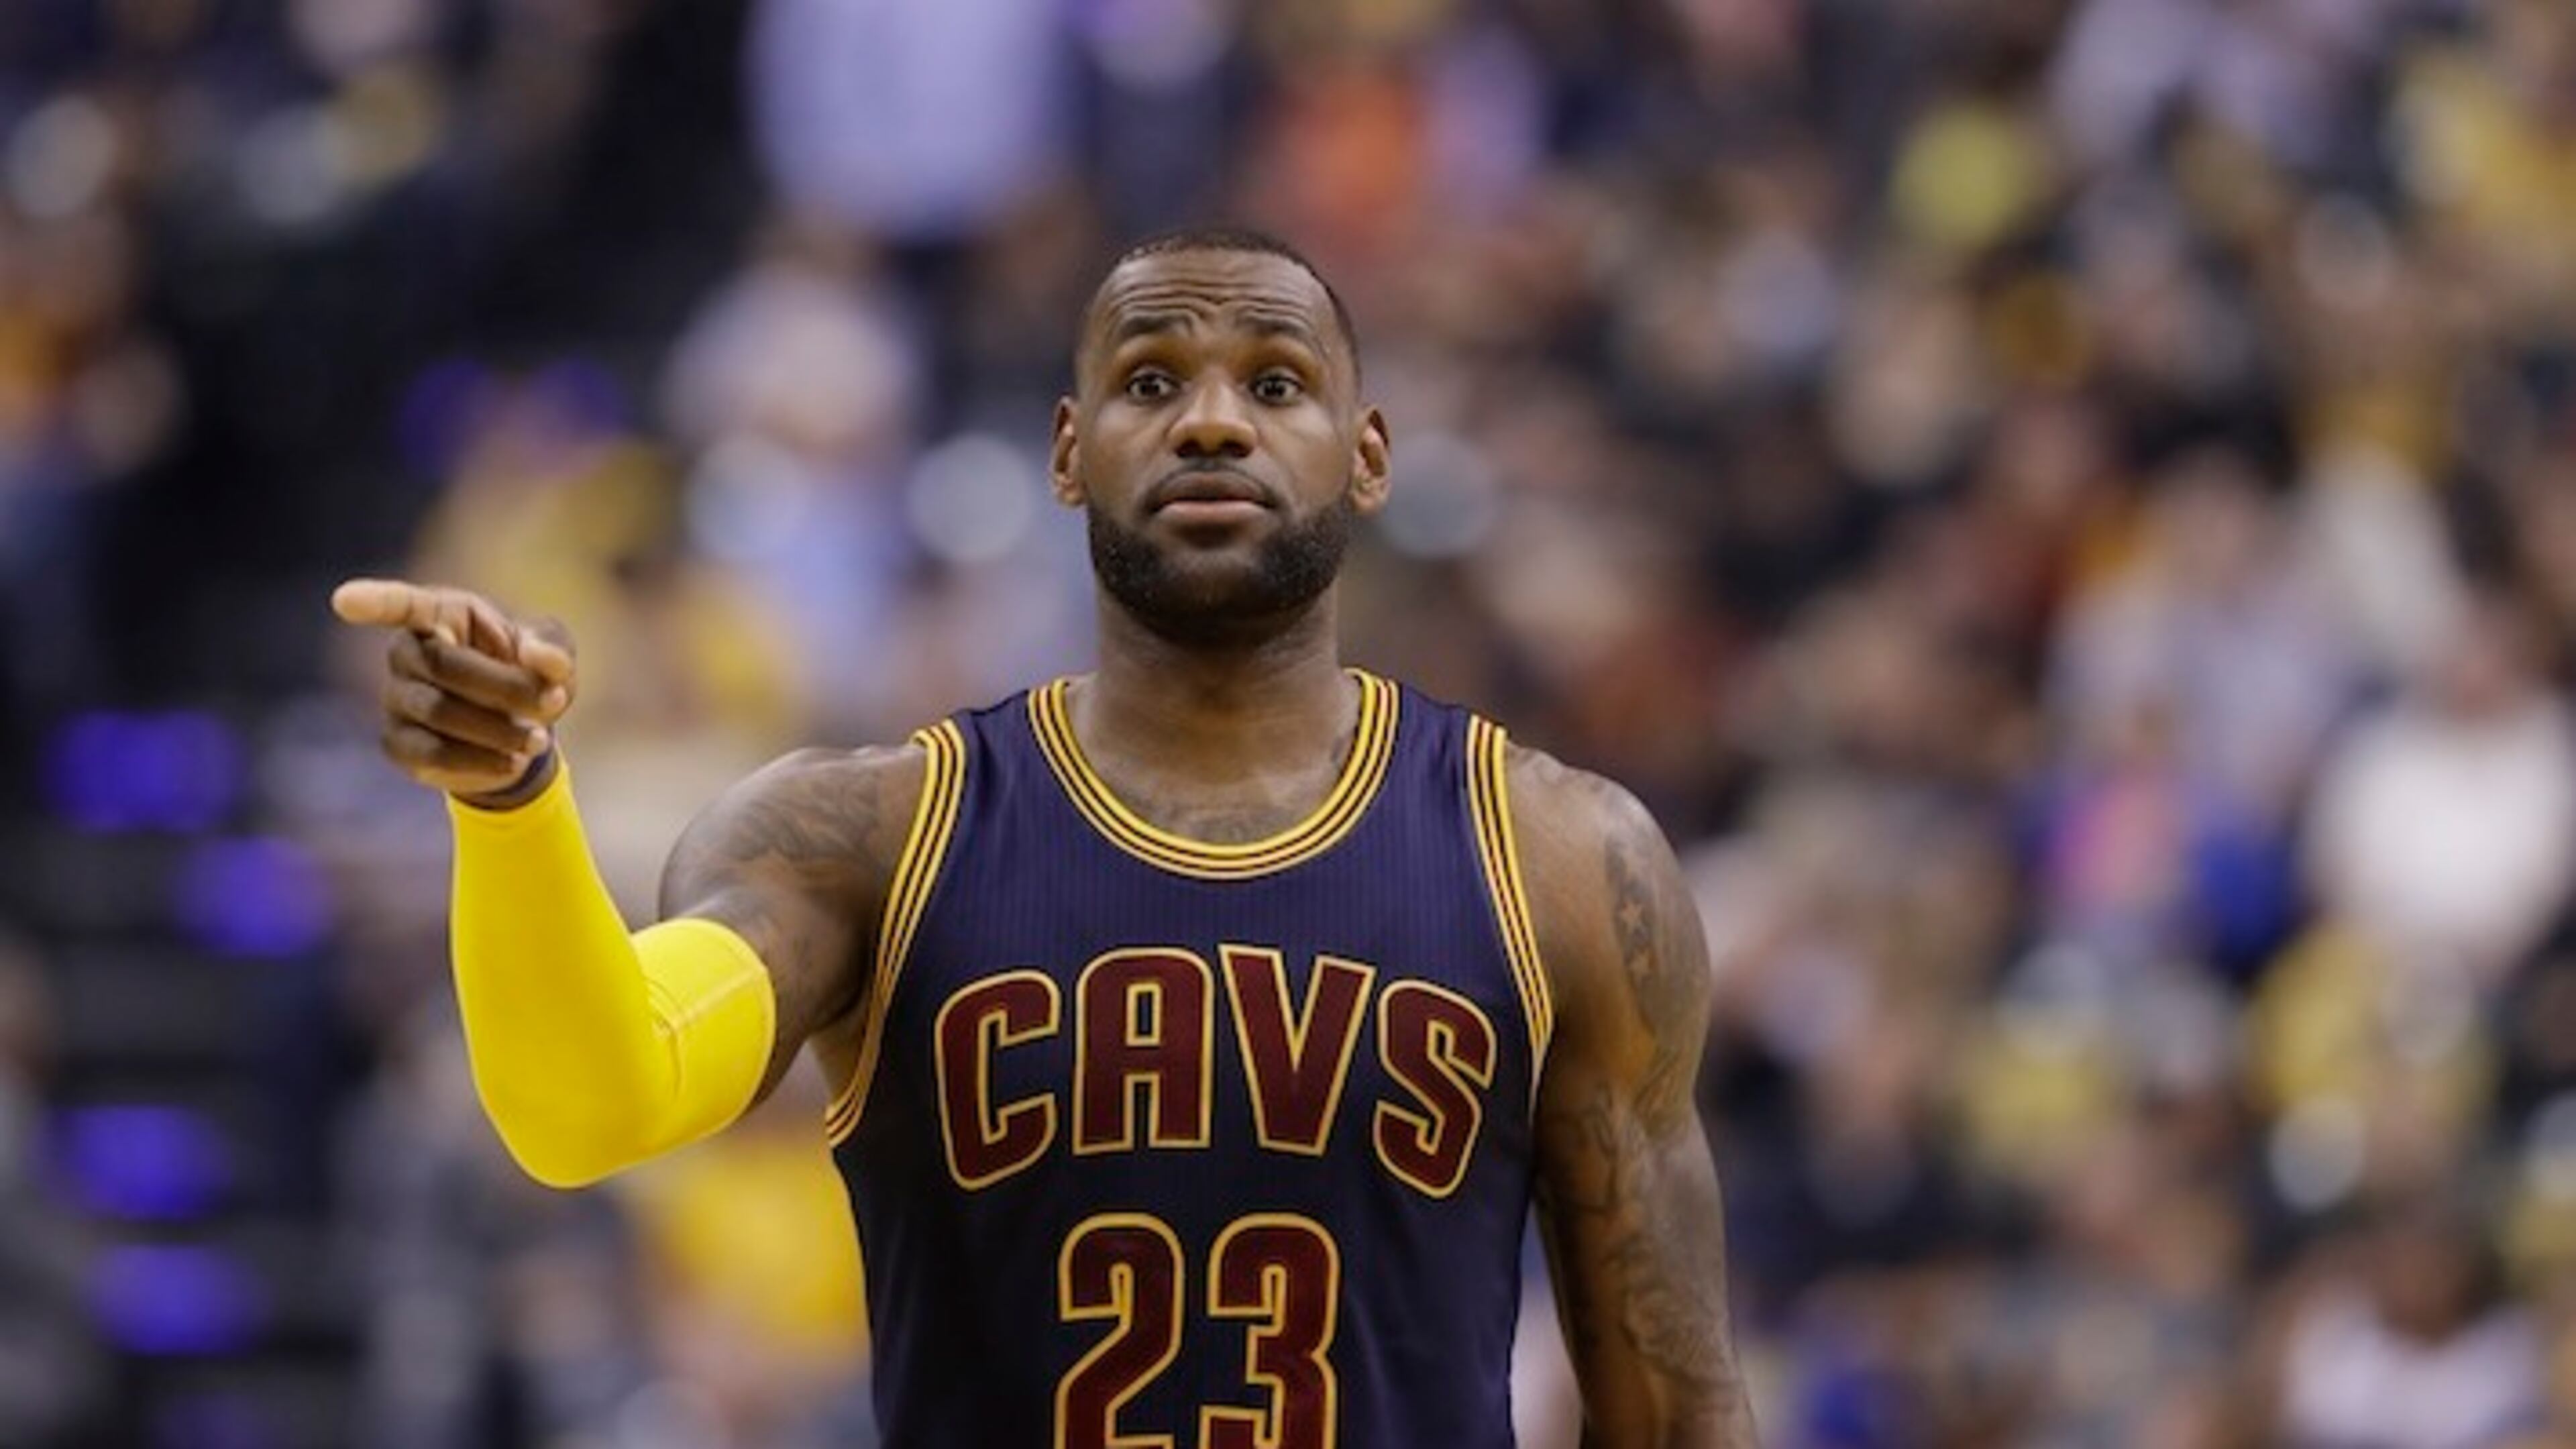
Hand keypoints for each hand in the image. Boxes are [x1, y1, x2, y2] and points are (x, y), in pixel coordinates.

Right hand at [330, 578, 577, 805]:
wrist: (516, 728)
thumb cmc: (529, 673)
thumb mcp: (553, 655)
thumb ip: (553, 650)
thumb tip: (537, 657)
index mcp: (440, 615)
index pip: (401, 604)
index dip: (374, 601)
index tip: (344, 600)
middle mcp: (405, 652)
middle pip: (443, 664)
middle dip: (506, 687)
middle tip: (552, 703)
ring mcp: (395, 698)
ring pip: (440, 712)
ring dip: (499, 729)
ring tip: (538, 739)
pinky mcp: (397, 744)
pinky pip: (433, 754)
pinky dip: (481, 761)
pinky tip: (512, 761)